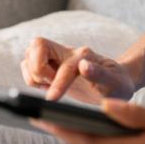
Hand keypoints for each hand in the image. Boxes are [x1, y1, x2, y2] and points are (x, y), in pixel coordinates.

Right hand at [20, 37, 135, 103]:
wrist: (116, 82)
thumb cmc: (117, 84)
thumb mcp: (114, 83)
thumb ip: (99, 74)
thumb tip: (84, 66)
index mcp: (83, 56)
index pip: (64, 65)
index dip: (57, 82)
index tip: (53, 98)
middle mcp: (67, 53)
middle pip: (37, 44)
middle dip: (38, 68)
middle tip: (50, 83)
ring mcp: (56, 58)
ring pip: (29, 56)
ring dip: (33, 74)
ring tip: (48, 86)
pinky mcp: (49, 67)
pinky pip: (28, 67)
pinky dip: (31, 78)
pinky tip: (46, 86)